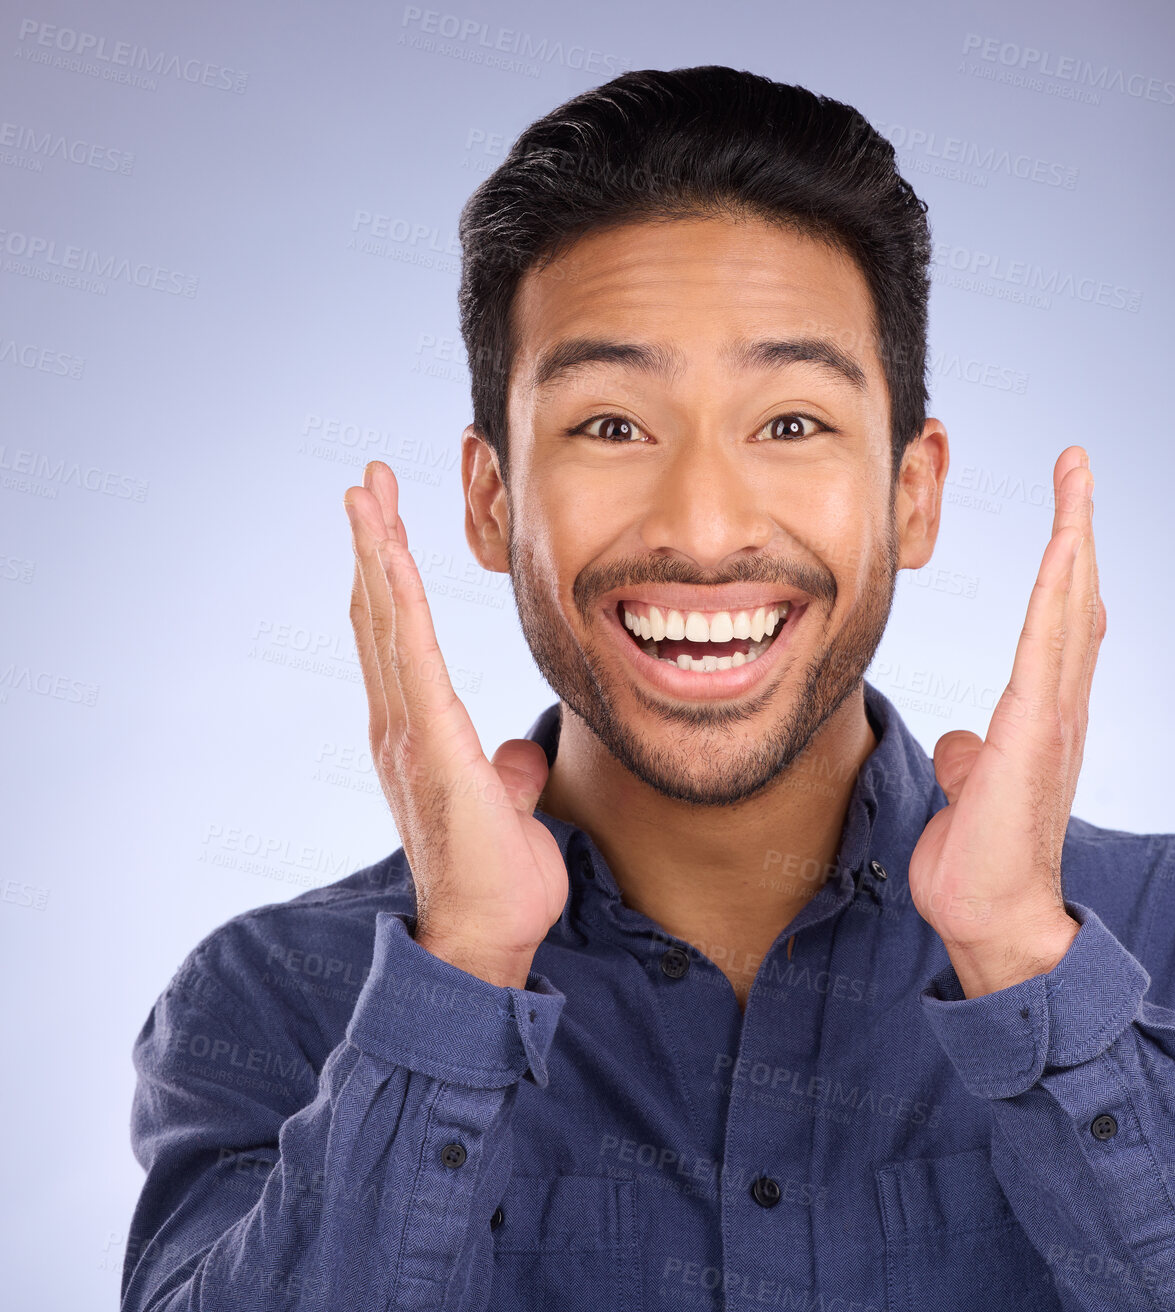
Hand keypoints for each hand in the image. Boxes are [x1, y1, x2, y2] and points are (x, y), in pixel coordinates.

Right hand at [344, 460, 566, 988]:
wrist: (486, 933)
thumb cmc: (498, 880)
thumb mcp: (511, 810)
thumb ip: (507, 774)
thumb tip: (517, 756)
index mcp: (420, 734)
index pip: (399, 637)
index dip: (390, 577)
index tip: (386, 522)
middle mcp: (400, 724)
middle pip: (380, 614)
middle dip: (374, 542)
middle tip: (367, 479)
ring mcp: (408, 731)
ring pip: (386, 621)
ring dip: (376, 551)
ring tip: (365, 490)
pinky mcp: (430, 739)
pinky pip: (411, 653)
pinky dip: (397, 597)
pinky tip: (388, 551)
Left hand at [908, 446, 1104, 998]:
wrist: (992, 917)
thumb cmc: (980, 864)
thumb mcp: (968, 795)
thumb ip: (972, 760)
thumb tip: (965, 744)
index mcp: (1040, 719)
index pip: (1058, 627)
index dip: (1064, 570)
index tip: (1068, 521)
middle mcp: (1058, 708)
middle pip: (1075, 600)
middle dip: (1078, 530)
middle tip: (1079, 468)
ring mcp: (1053, 717)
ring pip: (1070, 607)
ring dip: (1075, 537)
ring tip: (1078, 476)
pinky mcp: (1036, 730)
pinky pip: (1050, 644)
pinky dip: (1061, 589)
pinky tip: (1066, 543)